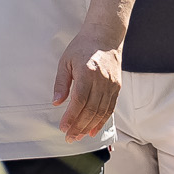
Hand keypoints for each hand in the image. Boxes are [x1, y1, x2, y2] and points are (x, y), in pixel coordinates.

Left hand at [53, 24, 123, 140]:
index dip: (71, 117)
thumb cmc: (83, 47)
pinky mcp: (117, 87)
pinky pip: (110, 108)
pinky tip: (93, 129)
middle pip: (91, 110)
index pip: (79, 101)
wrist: (105, 36)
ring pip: (101, 112)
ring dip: (89, 127)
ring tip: (79, 136)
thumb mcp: (66, 61)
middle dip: (79, 126)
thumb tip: (56, 102)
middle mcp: (102, 80)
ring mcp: (111, 84)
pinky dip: (102, 121)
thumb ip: (61, 83)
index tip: (64, 127)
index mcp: (88, 72)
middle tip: (70, 137)